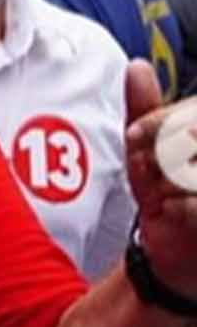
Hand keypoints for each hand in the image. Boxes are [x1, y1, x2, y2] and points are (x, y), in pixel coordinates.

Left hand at [125, 62, 196, 292]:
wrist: (178, 259)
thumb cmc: (168, 198)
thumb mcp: (149, 153)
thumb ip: (147, 110)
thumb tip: (137, 66)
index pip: (190, 114)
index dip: (159, 123)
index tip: (134, 137)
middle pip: (189, 137)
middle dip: (163, 157)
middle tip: (156, 176)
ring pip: (189, 169)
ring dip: (169, 185)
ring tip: (168, 197)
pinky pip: (193, 205)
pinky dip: (178, 210)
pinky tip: (174, 215)